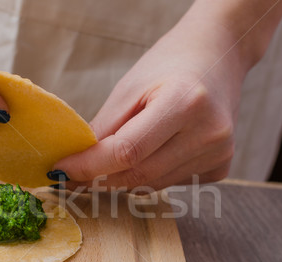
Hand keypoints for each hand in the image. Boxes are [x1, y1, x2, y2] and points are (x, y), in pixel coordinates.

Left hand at [53, 0, 281, 189]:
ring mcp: (219, 153)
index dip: (88, 166)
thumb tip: (76, 166)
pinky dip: (151, 176)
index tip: (60, 171)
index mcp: (185, 102)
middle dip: (99, 179)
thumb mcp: (130, 88)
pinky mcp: (221, 167)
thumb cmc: (169, 65)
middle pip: (139, 175)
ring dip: (124, 178)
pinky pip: (171, 183)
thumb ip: (104, 128)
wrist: (218, 56)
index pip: (126, 151)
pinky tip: (154, 152)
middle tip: (73, 177)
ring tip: (113, 159)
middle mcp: (209, 133)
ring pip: (152, 185)